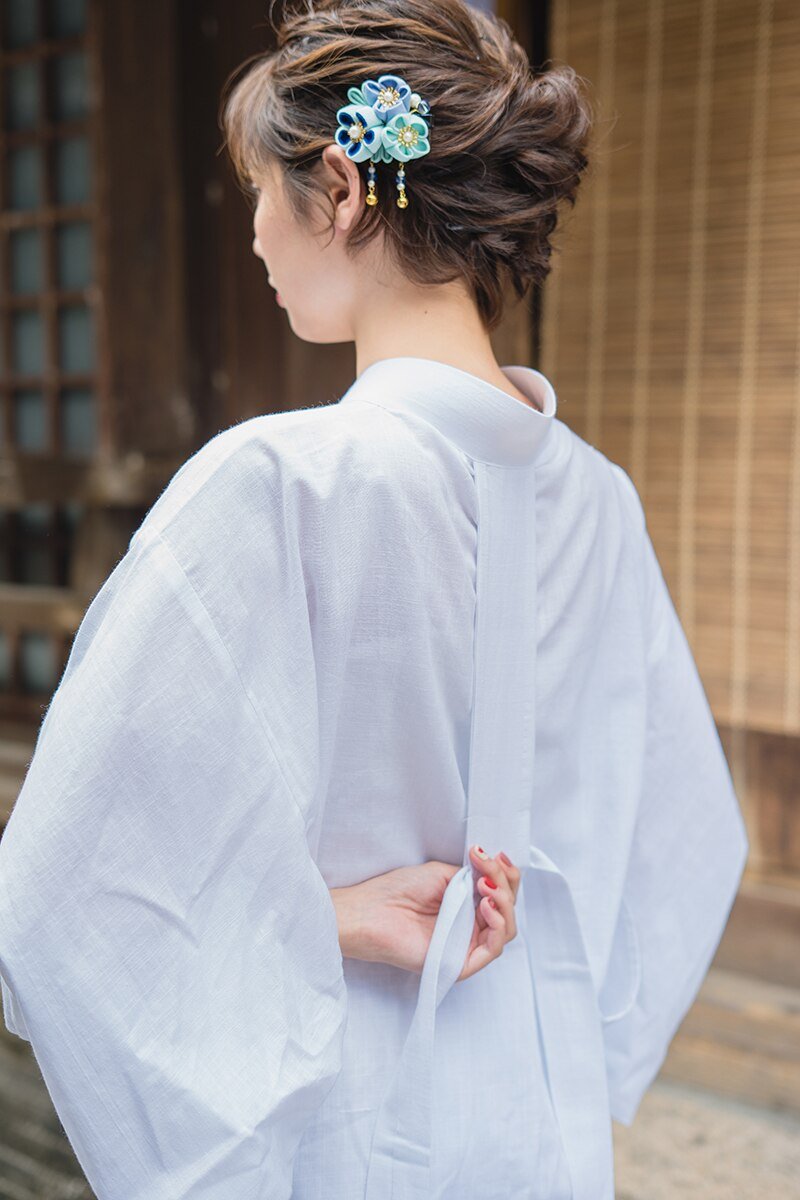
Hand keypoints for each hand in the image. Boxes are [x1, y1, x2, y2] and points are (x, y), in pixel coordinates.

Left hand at [330, 845, 520, 981]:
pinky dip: (497, 924)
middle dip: (505, 884)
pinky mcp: (460, 964)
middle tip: (488, 868)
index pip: (500, 895)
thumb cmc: (397, 891)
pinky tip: (485, 905)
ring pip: (505, 930)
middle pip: (508, 911)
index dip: (506, 875)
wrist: (370, 912)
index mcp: (465, 908)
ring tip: (485, 887)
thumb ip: (472, 876)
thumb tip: (495, 872)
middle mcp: (469, 929)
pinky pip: (493, 950)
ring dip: (504, 902)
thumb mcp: (442, 874)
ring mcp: (466, 947)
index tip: (497, 856)